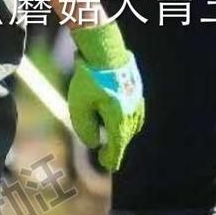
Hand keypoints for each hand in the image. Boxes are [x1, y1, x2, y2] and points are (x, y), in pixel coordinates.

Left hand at [65, 21, 144, 171]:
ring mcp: (136, 98)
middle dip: (117, 148)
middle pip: (126, 135)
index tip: (108, 166)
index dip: (112, 157)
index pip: (117, 144)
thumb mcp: (79, 106)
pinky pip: (136, 111)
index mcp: (118, 117)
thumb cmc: (88, 78)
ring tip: (114, 140)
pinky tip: (121, 119)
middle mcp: (131, 110)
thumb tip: (93, 143)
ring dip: (124, 134)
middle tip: (106, 158)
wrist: (104, 49)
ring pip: (133, 124)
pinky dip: (129, 120)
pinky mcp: (136, 88)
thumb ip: (85, 128)